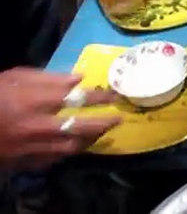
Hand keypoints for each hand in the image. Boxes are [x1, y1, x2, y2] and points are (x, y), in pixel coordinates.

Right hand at [0, 68, 120, 170]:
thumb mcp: (15, 77)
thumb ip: (48, 78)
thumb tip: (79, 78)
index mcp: (33, 101)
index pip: (76, 98)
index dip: (99, 97)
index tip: (114, 95)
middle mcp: (35, 125)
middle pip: (79, 126)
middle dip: (103, 122)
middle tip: (119, 118)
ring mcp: (30, 145)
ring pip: (70, 146)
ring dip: (90, 139)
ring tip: (103, 131)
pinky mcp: (24, 160)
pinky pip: (54, 158)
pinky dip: (69, 150)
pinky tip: (78, 144)